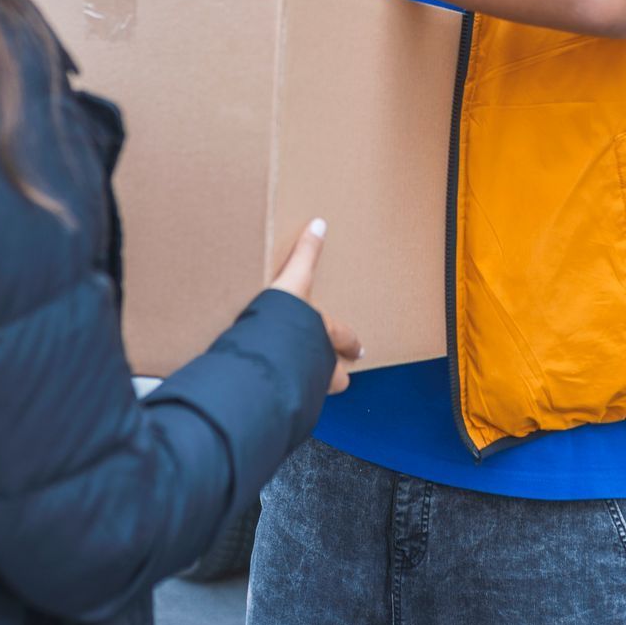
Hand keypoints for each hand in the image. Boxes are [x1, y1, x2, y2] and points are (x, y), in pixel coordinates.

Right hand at [269, 218, 362, 394]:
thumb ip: (306, 254)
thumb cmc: (285, 320)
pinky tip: (275, 397)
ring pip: (317, 391)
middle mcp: (322, 364)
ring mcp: (305, 386)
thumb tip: (319, 224)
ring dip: (312, 387)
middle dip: (337, 374)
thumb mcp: (294, 280)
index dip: (351, 344)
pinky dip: (285, 397)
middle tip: (332, 372)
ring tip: (301, 385)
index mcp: (325, 333)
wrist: (267, 355)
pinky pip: (290, 401)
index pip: (346, 340)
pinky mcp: (283, 398)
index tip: (358, 349)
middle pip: (339, 377)